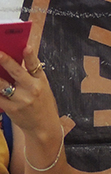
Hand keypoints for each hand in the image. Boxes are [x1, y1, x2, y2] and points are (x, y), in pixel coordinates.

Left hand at [0, 39, 64, 154]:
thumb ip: (31, 75)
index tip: (26, 47)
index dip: (31, 56)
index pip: (35, 66)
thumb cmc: (43, 104)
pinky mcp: (11, 108)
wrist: (43, 127)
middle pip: (16, 72)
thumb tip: (13, 62)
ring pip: (1, 84)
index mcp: (41, 81)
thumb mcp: (43, 88)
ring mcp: (21, 100)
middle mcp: (32, 89)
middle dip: (5, 61)